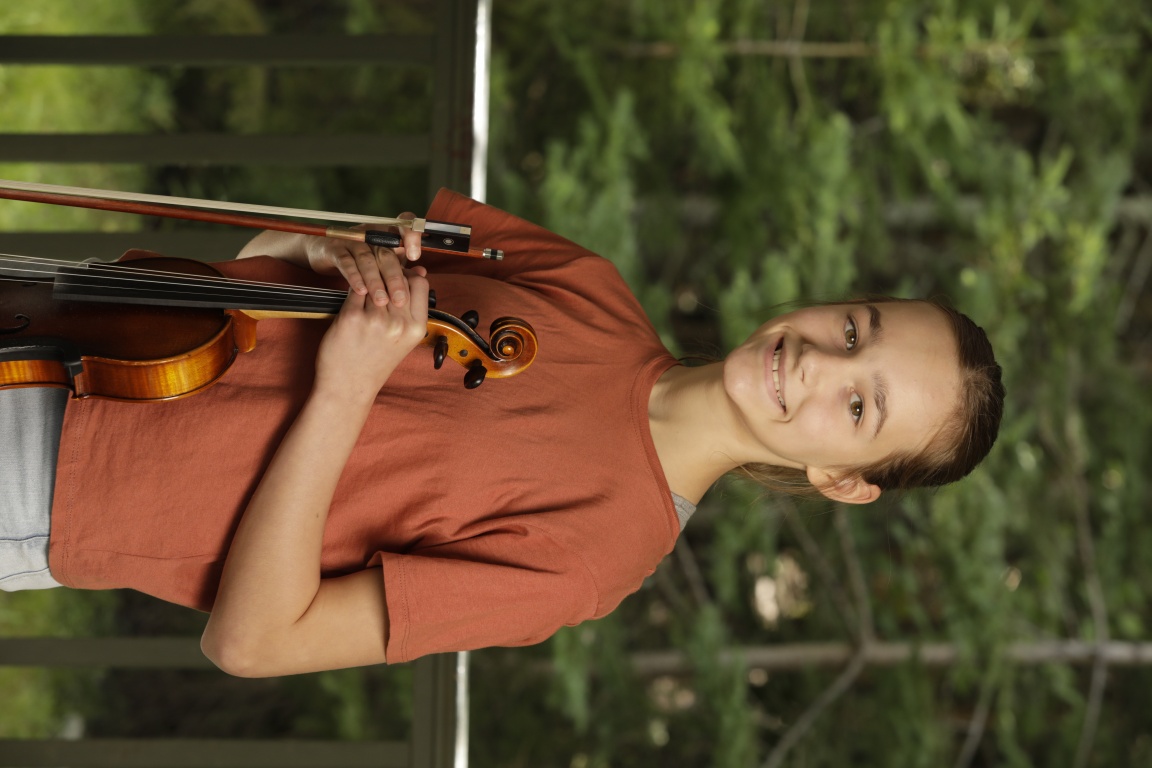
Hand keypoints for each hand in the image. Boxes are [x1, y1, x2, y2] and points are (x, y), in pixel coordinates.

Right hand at [305, 213, 423, 305]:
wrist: (323, 252)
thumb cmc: (359, 260)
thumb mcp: (382, 264)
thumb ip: (402, 268)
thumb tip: (422, 273)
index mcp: (387, 233)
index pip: (404, 224)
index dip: (412, 235)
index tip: (415, 256)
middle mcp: (371, 232)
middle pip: (386, 252)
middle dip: (394, 277)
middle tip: (400, 299)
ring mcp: (352, 239)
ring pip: (367, 259)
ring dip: (375, 281)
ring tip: (381, 301)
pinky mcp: (334, 248)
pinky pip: (346, 262)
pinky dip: (354, 276)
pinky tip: (361, 291)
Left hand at [314, 262, 428, 401]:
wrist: (348, 388)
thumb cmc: (375, 362)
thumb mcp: (404, 339)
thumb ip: (411, 308)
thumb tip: (420, 272)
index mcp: (416, 328)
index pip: (420, 284)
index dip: (408, 276)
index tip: (397, 279)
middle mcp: (398, 323)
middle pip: (397, 278)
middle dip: (386, 274)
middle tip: (377, 279)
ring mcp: (375, 320)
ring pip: (374, 280)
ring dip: (368, 279)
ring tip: (364, 288)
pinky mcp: (351, 317)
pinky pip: (354, 288)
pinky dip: (353, 287)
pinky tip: (351, 296)